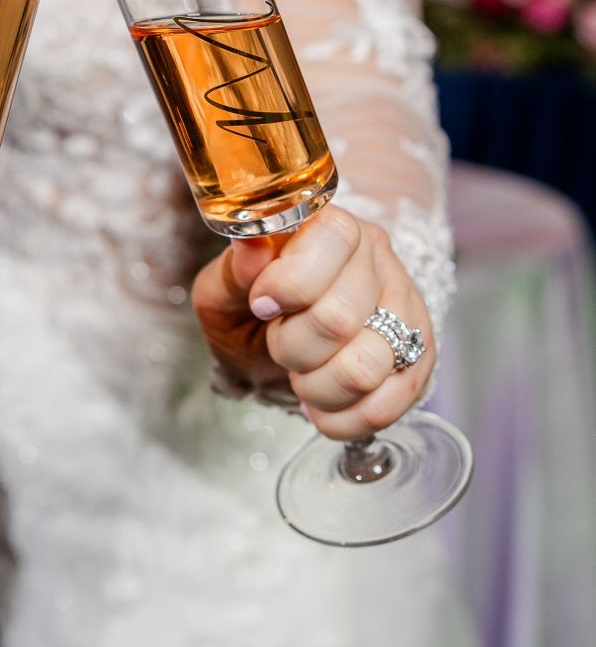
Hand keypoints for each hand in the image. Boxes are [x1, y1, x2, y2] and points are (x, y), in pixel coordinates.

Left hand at [191, 206, 435, 438]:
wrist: (276, 346)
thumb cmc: (251, 311)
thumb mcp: (226, 287)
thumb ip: (237, 268)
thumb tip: (252, 245)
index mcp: (332, 228)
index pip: (333, 239)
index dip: (290, 282)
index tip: (262, 306)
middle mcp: (379, 261)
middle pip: (340, 318)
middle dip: (292, 347)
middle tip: (279, 345)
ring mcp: (406, 311)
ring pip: (366, 368)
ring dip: (317, 388)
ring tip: (302, 376)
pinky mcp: (420, 359)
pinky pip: (386, 405)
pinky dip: (342, 418)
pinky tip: (321, 404)